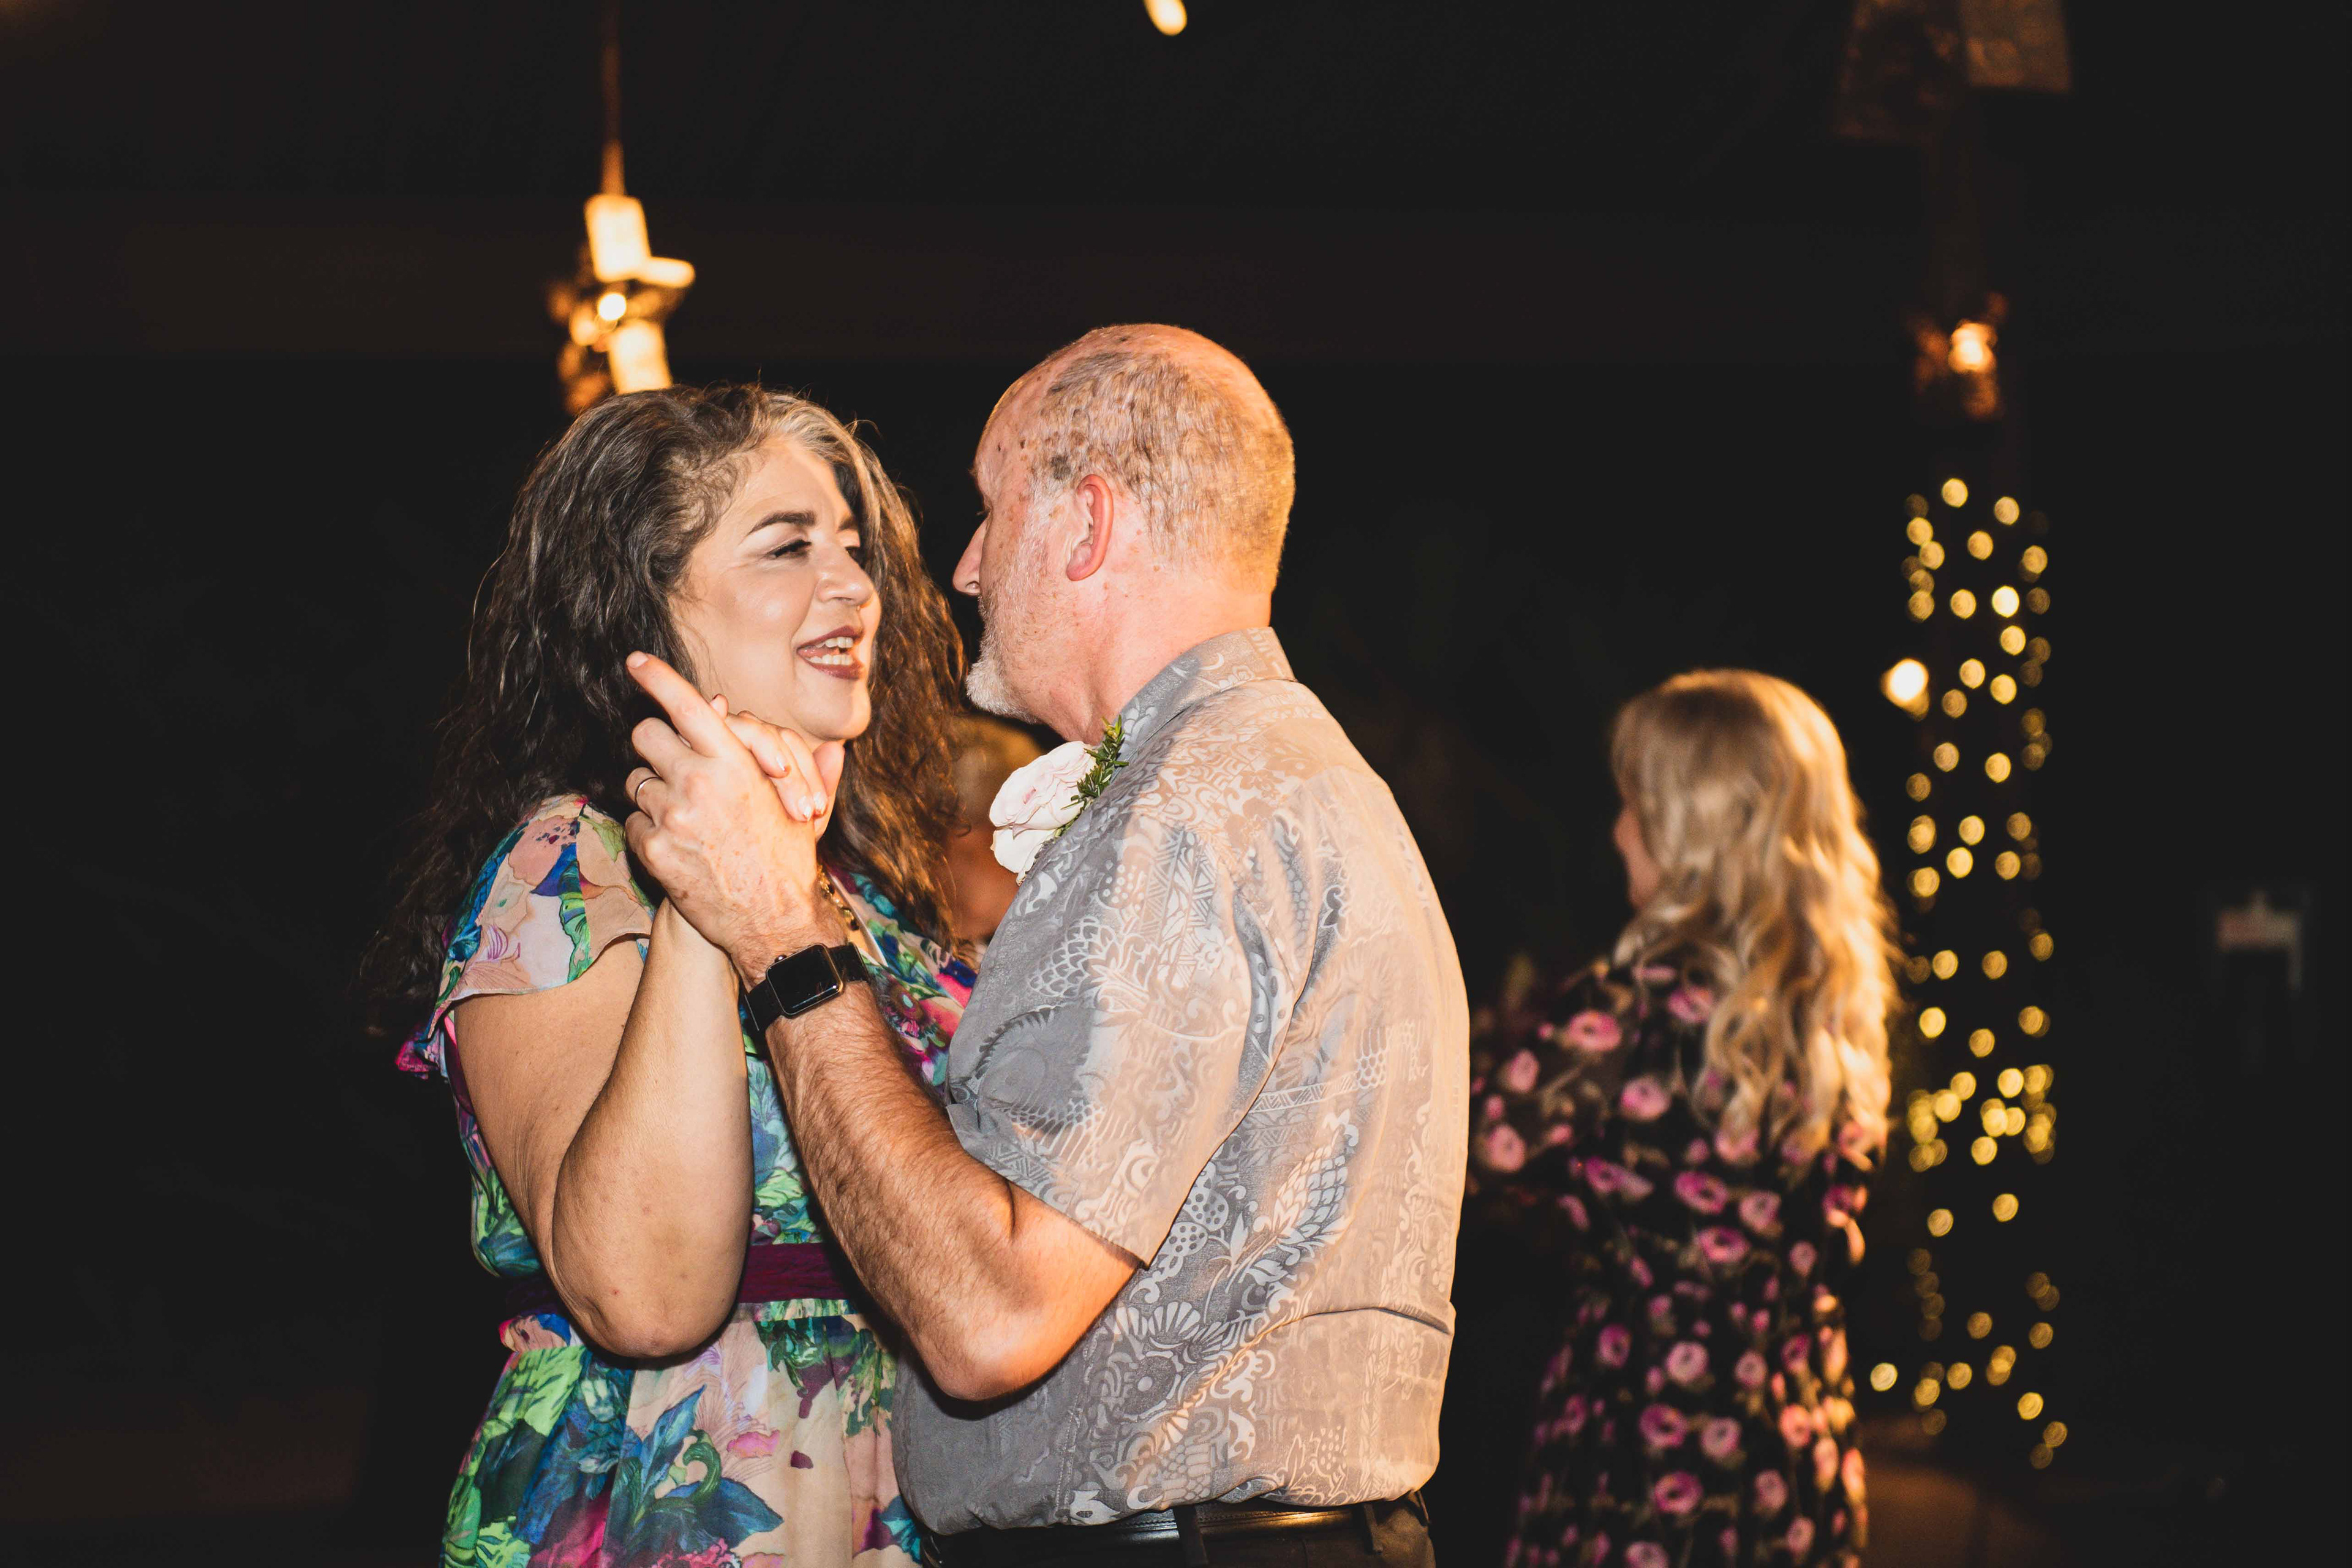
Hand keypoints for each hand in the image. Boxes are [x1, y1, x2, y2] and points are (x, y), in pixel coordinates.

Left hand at [621, 652, 845, 983]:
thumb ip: (807, 770)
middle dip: (656, 745)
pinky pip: (633, 823)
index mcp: (735, 762)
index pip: (687, 704)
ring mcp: (671, 816)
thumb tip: (833, 747)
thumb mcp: (804, 808)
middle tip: (673, 762)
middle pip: (646, 735)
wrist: (772, 922)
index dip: (658, 678)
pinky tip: (678, 846)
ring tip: (685, 815)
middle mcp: (698, 781)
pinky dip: (650, 832)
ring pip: (636, 781)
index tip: (636, 662)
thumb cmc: (790, 861)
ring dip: (654, 793)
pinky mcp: (654, 849)